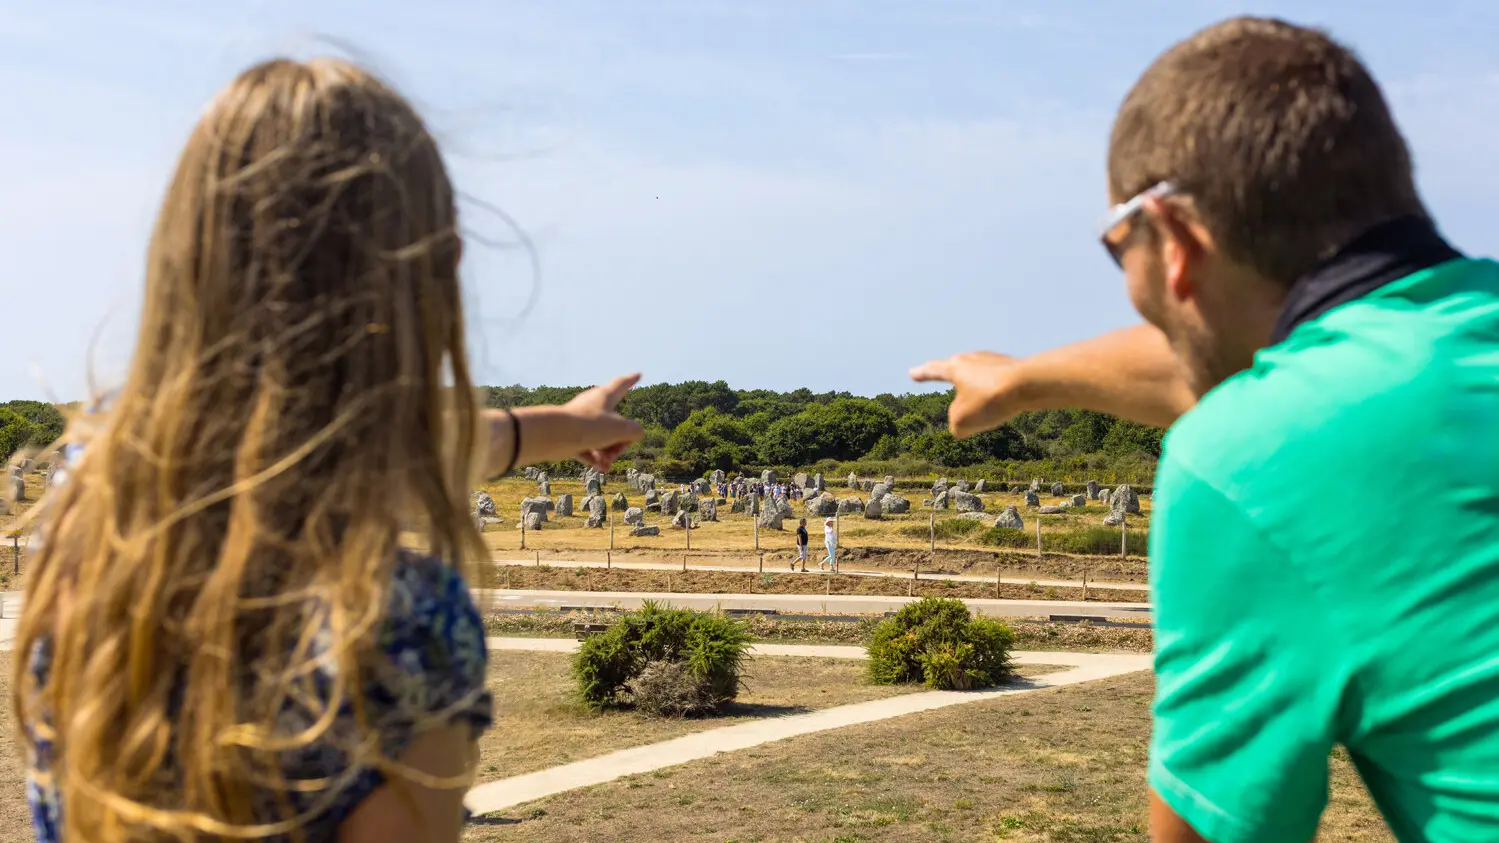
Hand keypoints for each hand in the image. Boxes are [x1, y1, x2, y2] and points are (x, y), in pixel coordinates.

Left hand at [560, 374, 645, 470]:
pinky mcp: (569, 435)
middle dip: (620, 442)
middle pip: (616, 423)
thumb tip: (632, 436)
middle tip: (617, 452)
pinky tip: (599, 467)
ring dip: (608, 452)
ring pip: (601, 437)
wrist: (554, 436)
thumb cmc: (589, 427)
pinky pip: (588, 447)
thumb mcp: (621, 429)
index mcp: (605, 396)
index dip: (631, 380)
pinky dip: (595, 457)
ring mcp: (580, 420)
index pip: (622, 384)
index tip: (638, 374)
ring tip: (606, 464)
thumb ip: (634, 431)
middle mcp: (592, 405)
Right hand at [910, 351, 1024, 438]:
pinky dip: (999, 397)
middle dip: (952, 375)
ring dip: (978, 391)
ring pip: (982, 379)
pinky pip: (1001, 386)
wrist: (1030, 385)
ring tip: (982, 404)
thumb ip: (956, 425)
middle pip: (959, 368)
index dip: (922, 374)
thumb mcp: (962, 421)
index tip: (912, 373)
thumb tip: (964, 425)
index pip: (934, 371)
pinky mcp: (1017, 371)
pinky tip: (1007, 406)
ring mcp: (998, 362)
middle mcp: (975, 359)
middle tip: (942, 373)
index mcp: (957, 367)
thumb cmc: (990, 399)